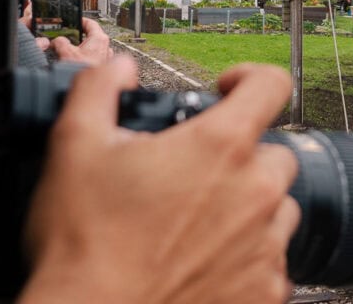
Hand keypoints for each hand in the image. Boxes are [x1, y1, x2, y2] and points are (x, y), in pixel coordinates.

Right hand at [20, 59, 298, 303]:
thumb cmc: (84, 248)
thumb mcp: (73, 147)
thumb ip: (98, 90)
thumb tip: (117, 70)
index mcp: (220, 147)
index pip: (272, 84)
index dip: (250, 78)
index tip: (228, 92)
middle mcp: (255, 192)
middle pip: (274, 154)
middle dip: (242, 158)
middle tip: (196, 177)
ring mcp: (264, 246)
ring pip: (279, 210)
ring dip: (250, 210)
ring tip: (198, 225)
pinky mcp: (264, 293)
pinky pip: (273, 266)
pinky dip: (247, 262)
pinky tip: (204, 266)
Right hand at [50, 17, 112, 65]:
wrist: (92, 91)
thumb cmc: (84, 71)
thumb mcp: (66, 53)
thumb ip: (60, 42)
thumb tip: (57, 41)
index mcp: (99, 39)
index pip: (91, 23)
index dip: (81, 20)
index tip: (75, 19)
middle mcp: (106, 47)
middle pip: (92, 36)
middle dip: (79, 36)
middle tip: (70, 35)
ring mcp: (106, 58)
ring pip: (92, 48)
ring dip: (82, 48)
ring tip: (71, 50)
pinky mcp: (103, 67)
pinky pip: (93, 58)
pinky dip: (85, 58)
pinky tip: (76, 62)